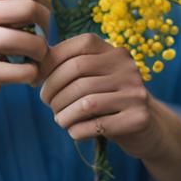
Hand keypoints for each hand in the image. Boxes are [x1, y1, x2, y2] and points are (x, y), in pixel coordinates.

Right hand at [0, 0, 51, 132]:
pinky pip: (24, 71)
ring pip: (29, 41)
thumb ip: (4, 1)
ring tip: (38, 57)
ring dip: (42, 51)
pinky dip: (33, 74)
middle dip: (46, 22)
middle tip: (44, 34)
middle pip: (27, 8)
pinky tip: (28, 75)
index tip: (45, 5)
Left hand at [37, 33, 160, 160]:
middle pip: (76, 73)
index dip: (50, 64)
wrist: (148, 126)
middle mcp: (127, 67)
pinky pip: (96, 125)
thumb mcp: (94, 77)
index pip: (75, 48)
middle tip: (48, 104)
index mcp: (114, 51)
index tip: (37, 81)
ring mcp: (135, 92)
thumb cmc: (109, 98)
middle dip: (53, 91)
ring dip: (63, 114)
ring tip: (60, 119)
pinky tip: (74, 131)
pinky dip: (77, 130)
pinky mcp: (138, 118)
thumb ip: (69, 66)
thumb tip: (33, 68)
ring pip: (85, 102)